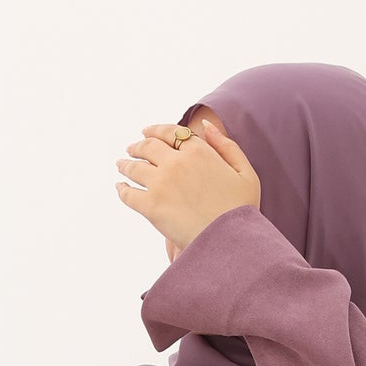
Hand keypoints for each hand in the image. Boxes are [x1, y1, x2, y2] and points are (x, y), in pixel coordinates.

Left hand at [115, 117, 258, 254]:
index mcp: (198, 151)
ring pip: (135, 168)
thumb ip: (226, 145)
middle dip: (137, 146)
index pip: (170, 132)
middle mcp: (176, 163)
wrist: (230, 240)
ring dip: (125, 164)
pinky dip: (122, 190)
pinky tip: (120, 188)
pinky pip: (129, 194)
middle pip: (148, 147)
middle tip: (131, 149)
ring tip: (121, 164)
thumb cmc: (241, 210)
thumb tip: (206, 124)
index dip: (155, 130)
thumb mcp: (245, 171)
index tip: (145, 132)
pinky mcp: (151, 207)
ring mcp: (161, 184)